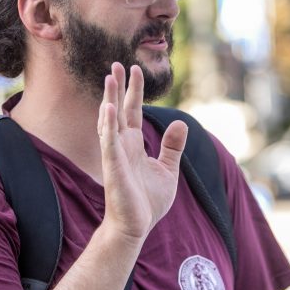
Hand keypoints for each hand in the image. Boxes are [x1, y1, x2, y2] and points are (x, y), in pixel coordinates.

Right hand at [98, 62, 187, 241]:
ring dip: (109, 99)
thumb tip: (181, 123)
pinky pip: (109, 142)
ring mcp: (116, 154)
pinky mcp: (113, 166)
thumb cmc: (148, 202)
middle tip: (116, 63)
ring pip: (110, 120)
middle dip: (118, 86)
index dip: (134, 90)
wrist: (136, 227)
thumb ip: (172, 147)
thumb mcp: (168, 169)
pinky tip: (107, 108)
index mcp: (134, 144)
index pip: (132, 111)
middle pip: (119, 109)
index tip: (135, 69)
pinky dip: (108, 125)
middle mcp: (122, 145)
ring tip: (109, 77)